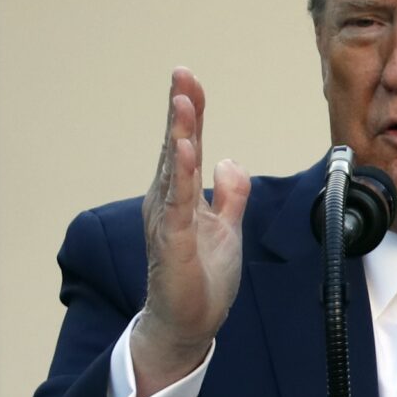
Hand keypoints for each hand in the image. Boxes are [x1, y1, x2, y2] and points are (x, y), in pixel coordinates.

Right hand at [132, 67, 251, 396]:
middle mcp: (166, 201)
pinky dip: (182, 174)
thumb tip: (230, 161)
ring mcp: (167, 220)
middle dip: (179, 110)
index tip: (190, 79)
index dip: (190, 112)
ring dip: (179, 133)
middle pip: (174, 146)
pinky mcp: (174, 241)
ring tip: (183, 101)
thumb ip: (230, 195)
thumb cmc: (202, 277)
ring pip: (172, 168)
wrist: (189, 323)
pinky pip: (178, 202)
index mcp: (178, 195)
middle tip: (182, 74)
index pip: (186, 145)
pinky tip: (187, 150)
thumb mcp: (227, 228)